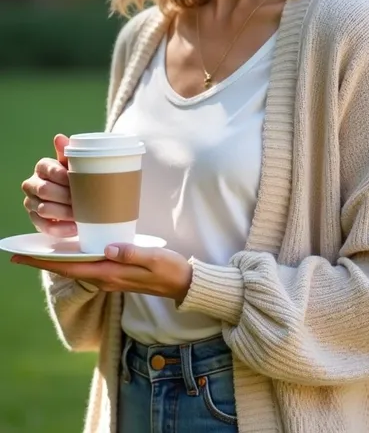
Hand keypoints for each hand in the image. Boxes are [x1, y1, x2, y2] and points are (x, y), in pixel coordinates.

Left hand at [11, 244, 192, 302]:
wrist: (184, 285)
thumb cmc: (170, 269)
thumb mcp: (153, 258)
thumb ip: (131, 253)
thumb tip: (107, 248)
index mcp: (110, 274)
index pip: (71, 267)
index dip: (45, 262)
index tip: (23, 257)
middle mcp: (106, 278)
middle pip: (68, 269)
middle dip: (43, 261)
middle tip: (20, 253)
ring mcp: (110, 277)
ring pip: (76, 268)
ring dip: (56, 260)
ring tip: (38, 251)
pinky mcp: (116, 274)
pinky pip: (87, 267)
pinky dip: (73, 259)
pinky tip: (70, 251)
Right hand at [21, 134, 76, 237]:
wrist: (73, 194)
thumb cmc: (75, 176)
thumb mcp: (74, 164)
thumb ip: (68, 152)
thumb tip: (59, 137)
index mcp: (42, 166)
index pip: (49, 170)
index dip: (64, 177)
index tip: (79, 182)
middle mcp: (32, 183)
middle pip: (45, 190)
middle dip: (65, 196)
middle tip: (84, 201)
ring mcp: (31, 202)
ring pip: (44, 209)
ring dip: (64, 213)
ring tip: (81, 215)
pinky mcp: (34, 219)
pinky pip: (44, 226)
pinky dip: (61, 228)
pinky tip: (74, 228)